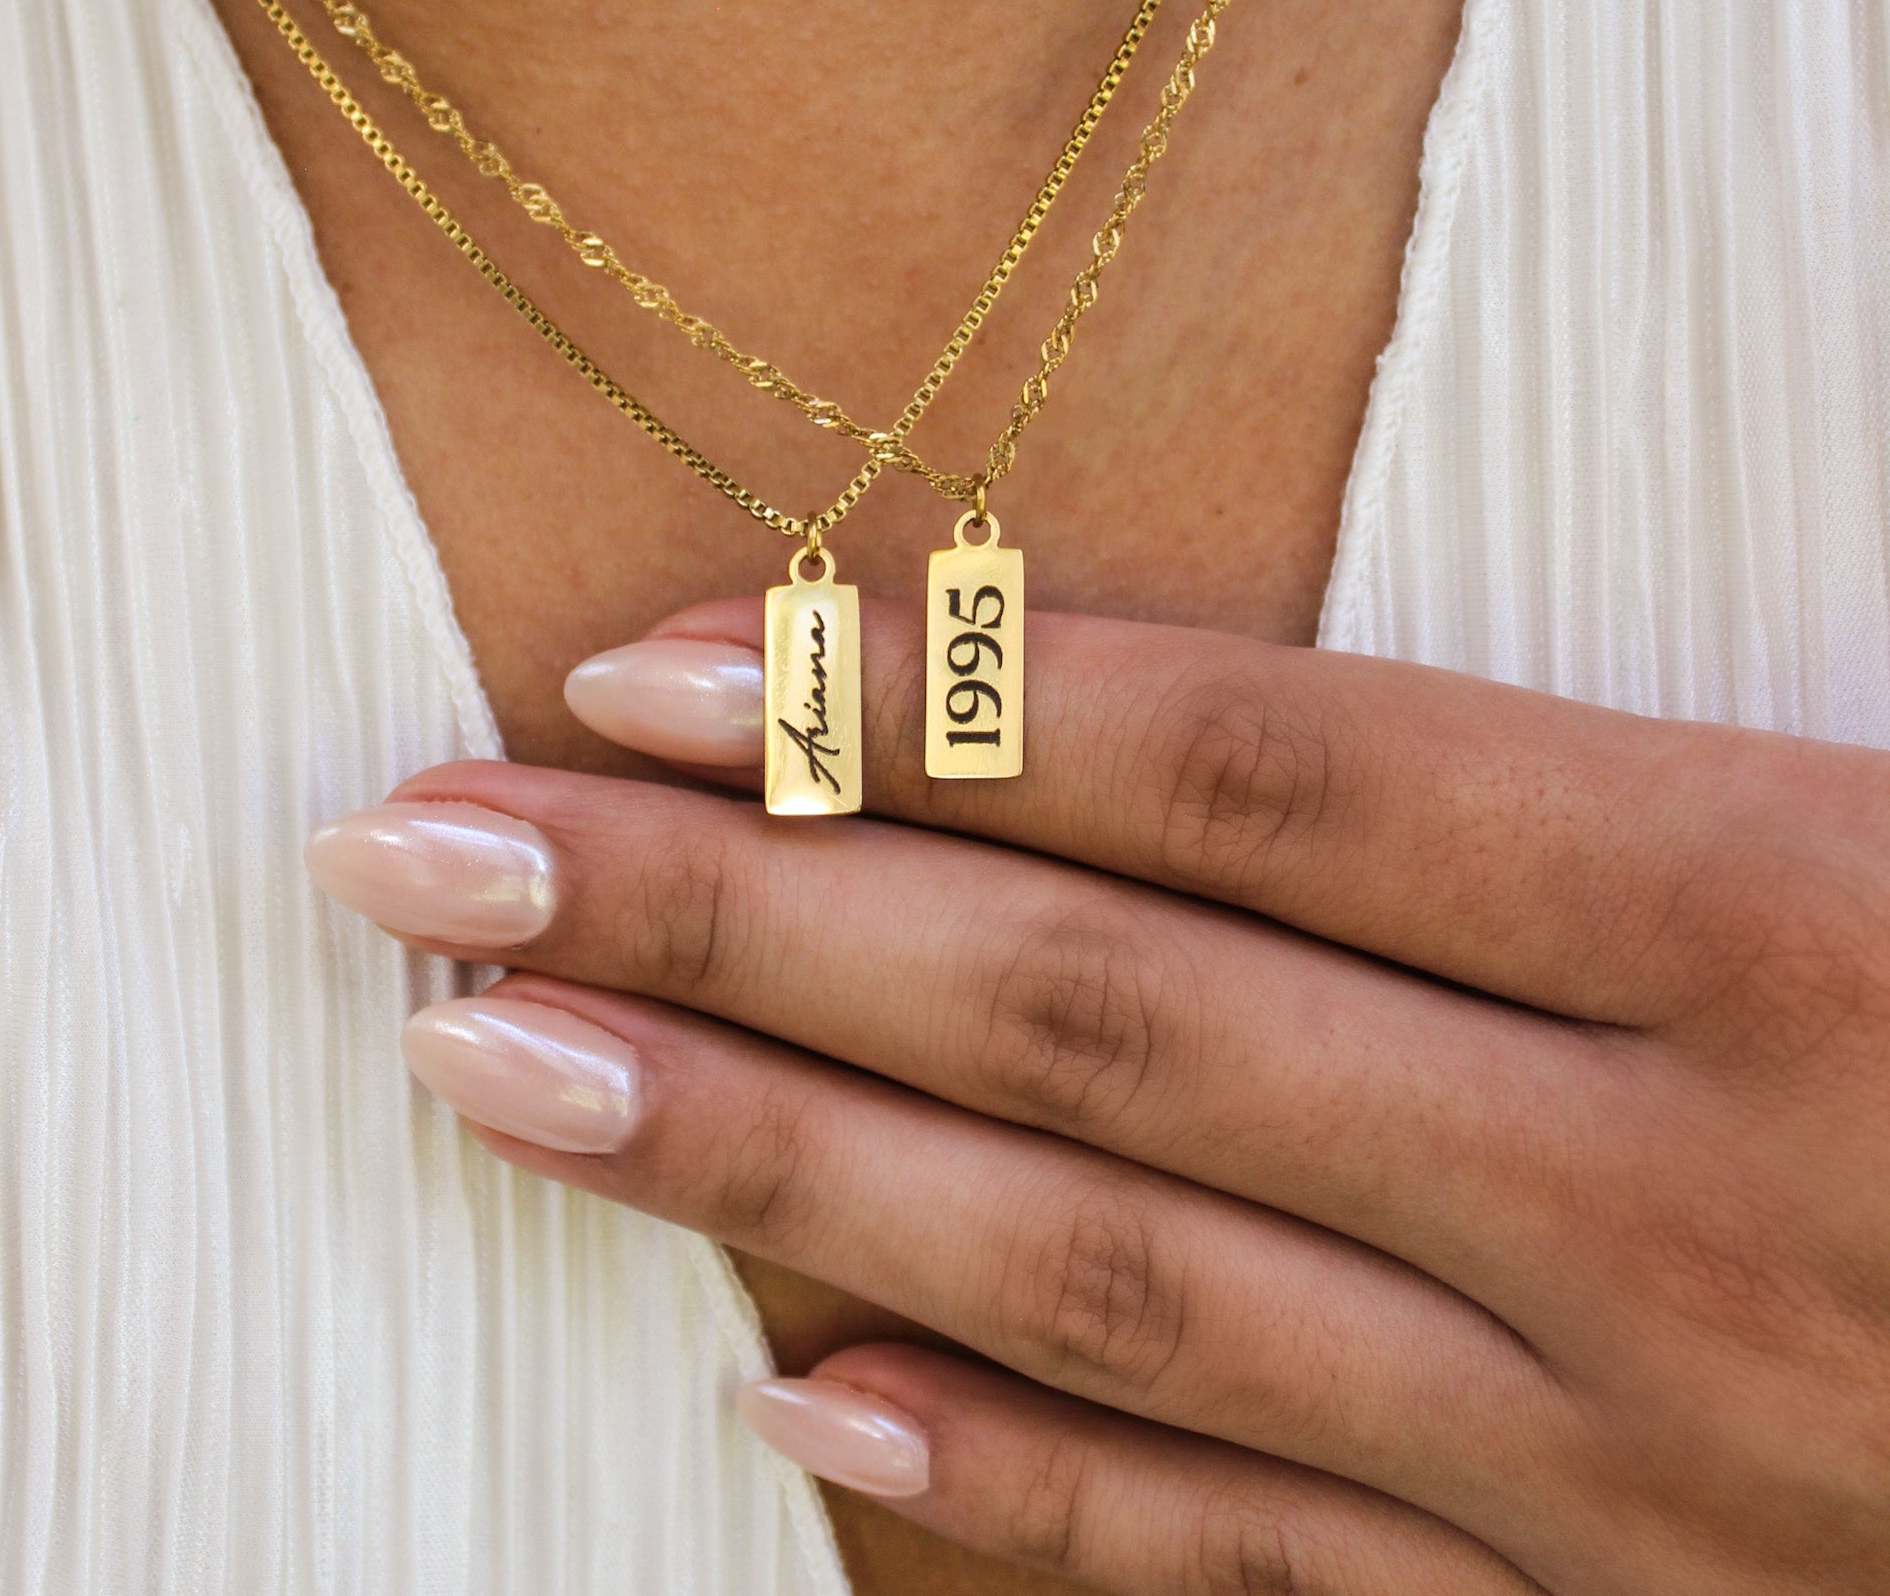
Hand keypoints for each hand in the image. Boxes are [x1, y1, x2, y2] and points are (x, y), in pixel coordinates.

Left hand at [306, 602, 1889, 1593]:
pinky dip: (1009, 1491)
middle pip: (1092, 1021)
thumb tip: (1171, 731)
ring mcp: (1643, 1470)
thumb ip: (1576, 789)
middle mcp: (1677, 1205)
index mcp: (1799, 923)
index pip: (1238, 774)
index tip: (636, 668)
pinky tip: (773, 1398)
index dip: (920, 703)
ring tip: (488, 1074)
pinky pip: (1266, 1574)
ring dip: (764, 1178)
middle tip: (422, 851)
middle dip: (723, 926)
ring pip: (1110, 1289)